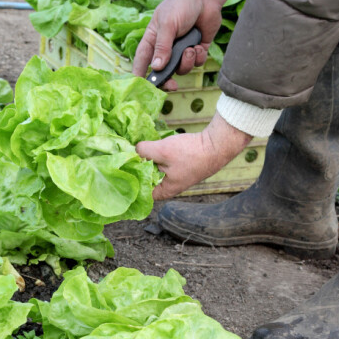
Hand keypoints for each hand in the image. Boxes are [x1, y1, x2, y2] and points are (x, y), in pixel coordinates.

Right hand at [132, 0, 220, 91]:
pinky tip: (199, 44)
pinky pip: (196, 63)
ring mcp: (181, 49)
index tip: (141, 88)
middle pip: (162, 71)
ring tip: (190, 49)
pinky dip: (199, 56)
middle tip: (172, 85)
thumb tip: (156, 68)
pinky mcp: (196, 49)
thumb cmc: (181, 4)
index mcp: (152, 39)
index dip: (140, 74)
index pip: (142, 60)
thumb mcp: (168, 25)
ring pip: (181, 68)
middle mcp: (166, 47)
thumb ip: (162, 47)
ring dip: (187, 62)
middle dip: (167, 79)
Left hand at [136, 114, 252, 199]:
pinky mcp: (182, 166)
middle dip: (138, 169)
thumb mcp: (162, 151)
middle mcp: (171, 186)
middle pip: (148, 180)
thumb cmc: (191, 153)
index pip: (142, 193)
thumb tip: (133, 150)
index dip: (131, 183)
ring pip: (156, 170)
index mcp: (165, 190)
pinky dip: (158, 156)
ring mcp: (178, 176)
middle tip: (125, 157)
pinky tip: (153, 146)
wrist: (217, 145)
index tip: (121, 171)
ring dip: (149, 160)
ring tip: (137, 150)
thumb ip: (144, 152)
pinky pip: (165, 163)